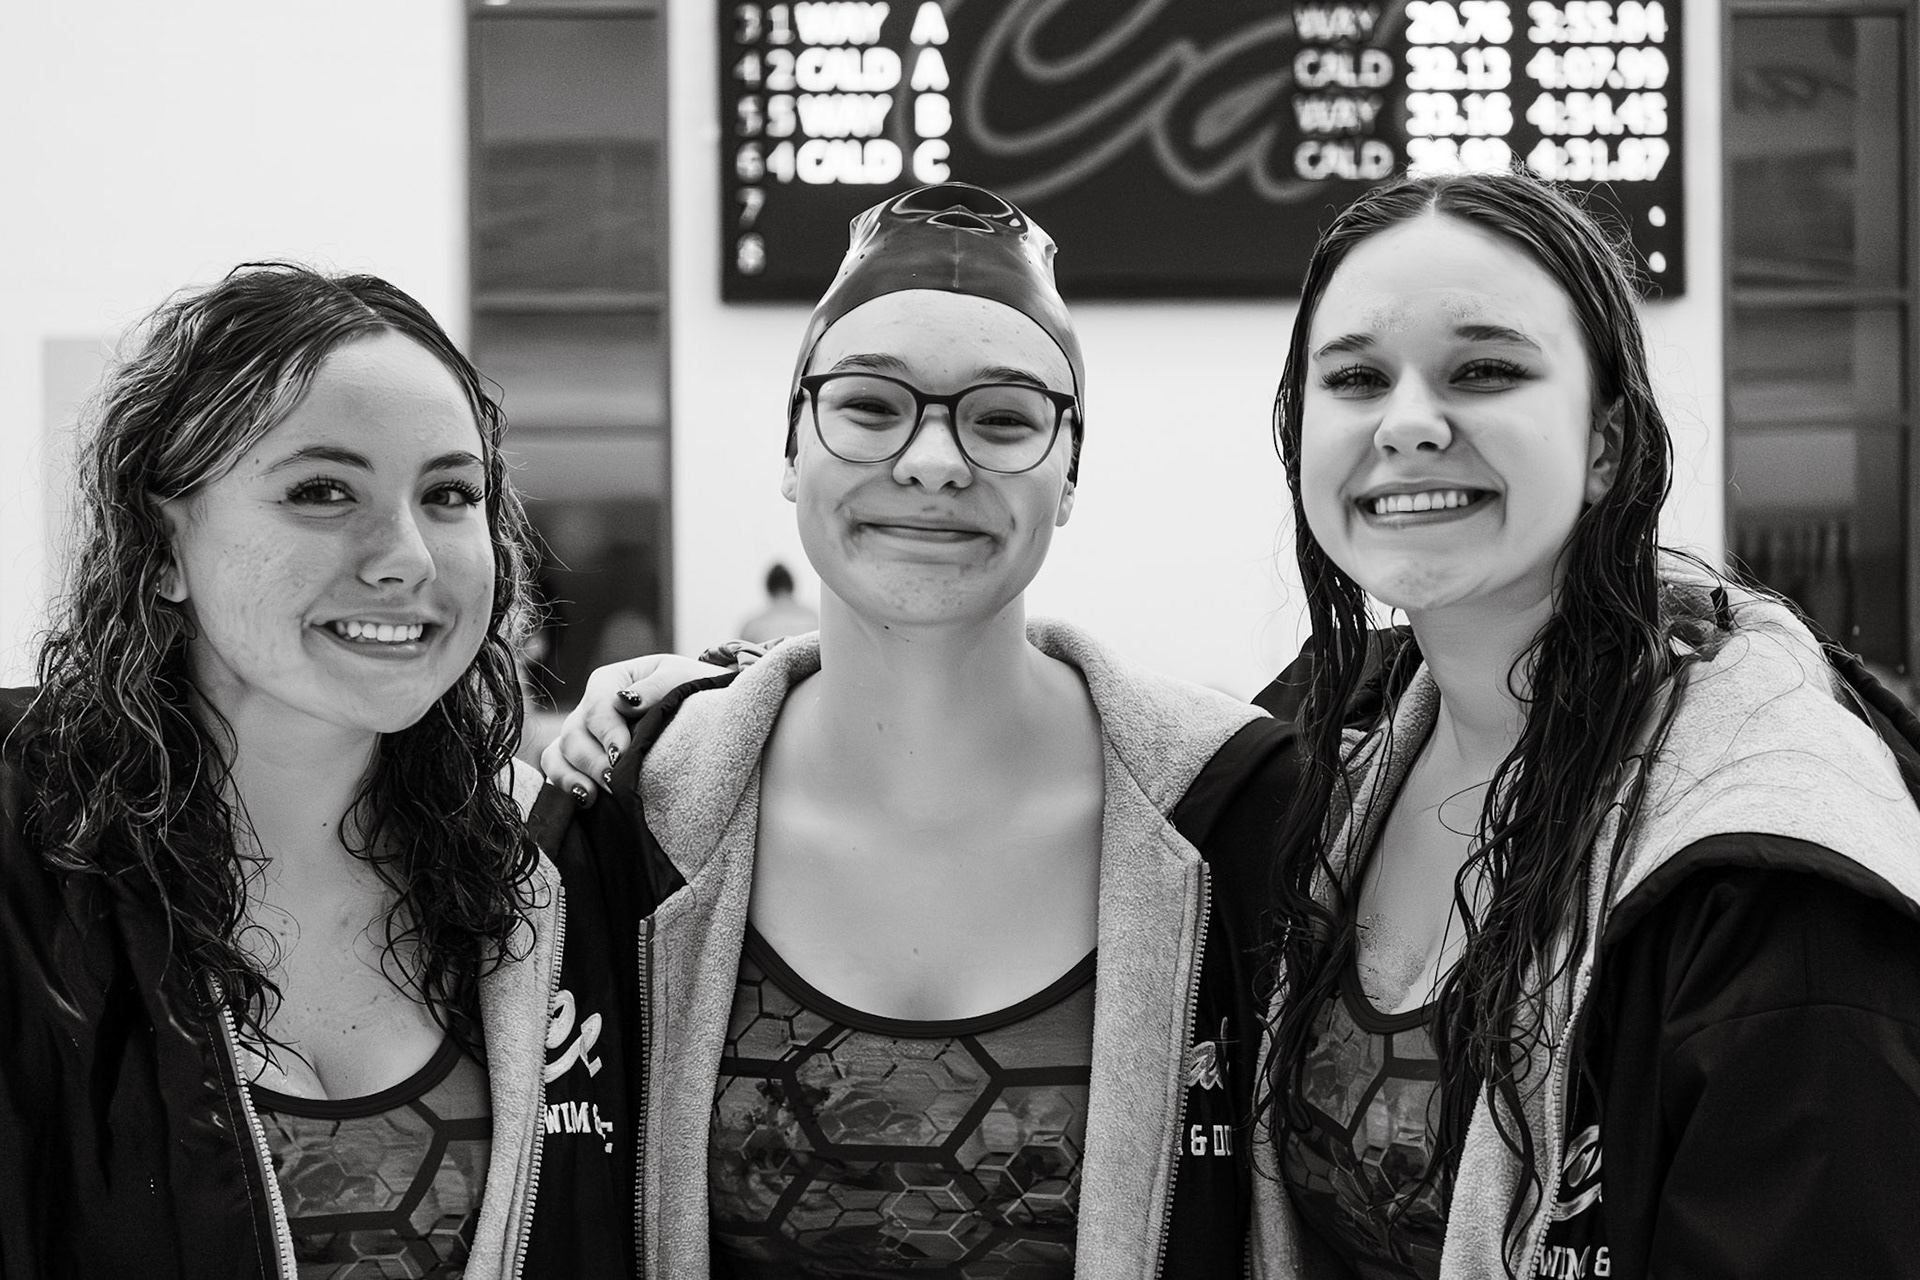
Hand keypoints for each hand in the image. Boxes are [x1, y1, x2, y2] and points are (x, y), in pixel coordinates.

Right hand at [539, 653, 731, 803]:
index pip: (596, 704)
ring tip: (591, 796)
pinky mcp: (581, 761)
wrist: (703, 714)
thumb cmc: (691, 691)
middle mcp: (590, 708)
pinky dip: (563, 784)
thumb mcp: (680, 680)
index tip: (621, 753)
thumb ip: (655, 688)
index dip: (606, 730)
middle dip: (592, 760)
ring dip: (572, 776)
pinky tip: (583, 801)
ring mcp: (582, 736)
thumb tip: (624, 701)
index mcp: (610, 682)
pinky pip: (557, 770)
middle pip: (574, 733)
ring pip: (559, 753)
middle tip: (613, 782)